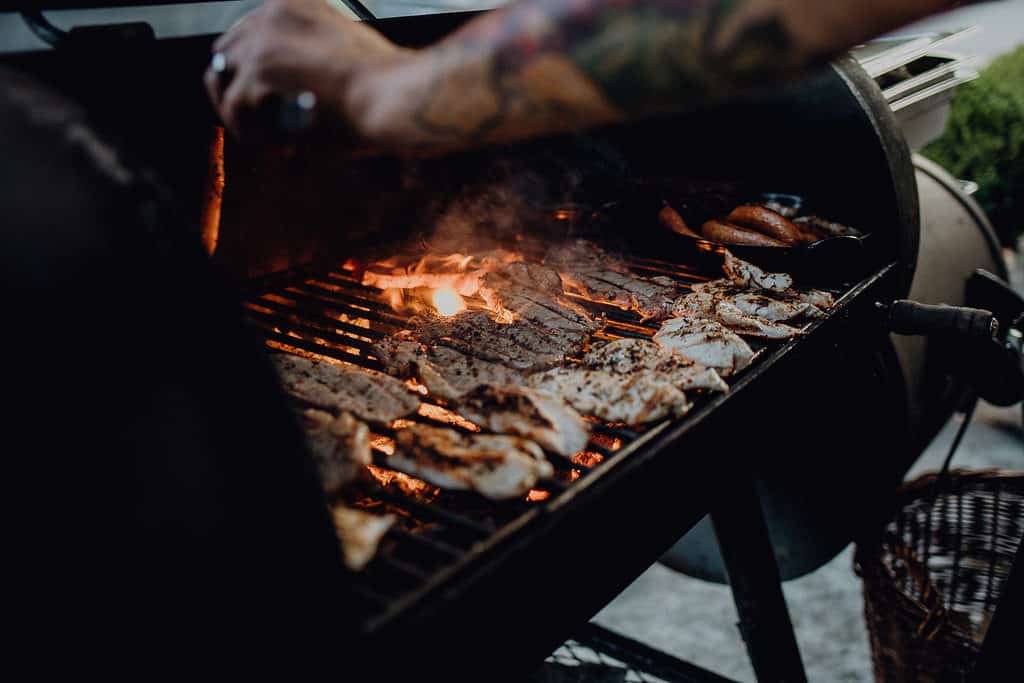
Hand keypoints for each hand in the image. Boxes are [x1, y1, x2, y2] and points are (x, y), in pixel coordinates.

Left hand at [205, 0, 409, 146]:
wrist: (394, 95)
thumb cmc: (385, 83)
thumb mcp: (345, 49)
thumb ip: (311, 56)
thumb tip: (290, 87)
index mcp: (293, 4)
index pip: (250, 34)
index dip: (257, 72)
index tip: (273, 99)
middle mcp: (271, 15)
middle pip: (227, 53)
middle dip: (241, 90)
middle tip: (264, 122)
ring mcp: (261, 43)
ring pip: (223, 82)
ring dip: (244, 114)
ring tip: (275, 139)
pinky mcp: (257, 74)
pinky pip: (234, 109)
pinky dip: (253, 133)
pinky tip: (282, 146)